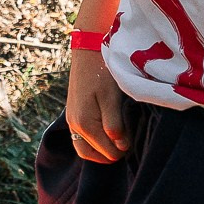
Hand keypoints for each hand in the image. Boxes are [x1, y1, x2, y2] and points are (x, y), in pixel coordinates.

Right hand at [65, 48, 128, 162]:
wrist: (88, 49)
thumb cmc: (103, 72)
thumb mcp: (112, 98)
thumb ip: (115, 125)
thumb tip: (120, 147)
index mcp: (85, 123)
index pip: (106, 152)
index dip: (122, 150)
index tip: (132, 140)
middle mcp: (74, 125)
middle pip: (91, 154)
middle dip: (109, 154)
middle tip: (126, 145)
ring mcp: (71, 119)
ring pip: (84, 147)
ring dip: (100, 149)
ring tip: (117, 141)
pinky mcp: (73, 112)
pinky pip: (81, 137)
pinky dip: (94, 141)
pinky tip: (107, 132)